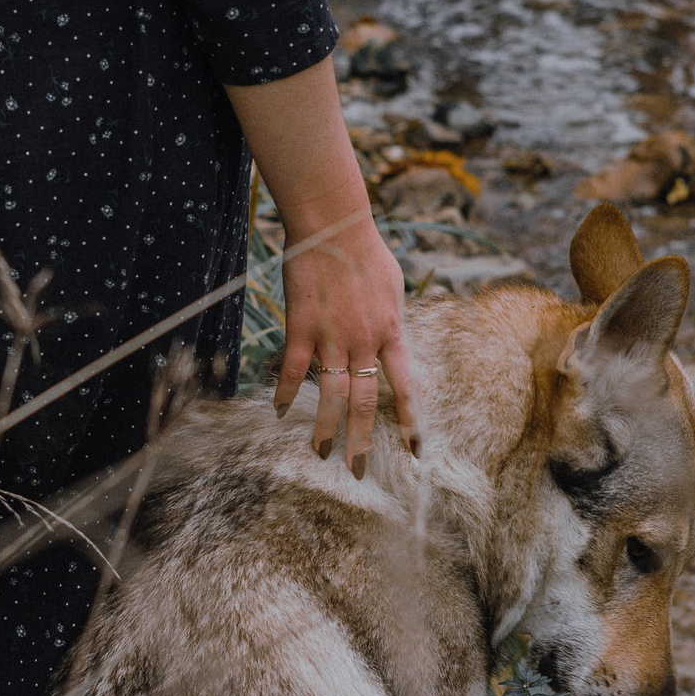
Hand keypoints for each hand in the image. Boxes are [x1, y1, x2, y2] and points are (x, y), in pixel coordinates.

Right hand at [221, 55, 422, 476]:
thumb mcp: (394, 287)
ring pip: (330, 395)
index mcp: (392, 333)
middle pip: (365, 403)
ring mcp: (332, 336)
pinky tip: (281, 411)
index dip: (410, 423)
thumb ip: (392, 320)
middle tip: (356, 471)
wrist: (335, 224)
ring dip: (325, 429)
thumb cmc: (366, 251)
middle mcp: (365, 342)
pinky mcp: (301, 326)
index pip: (405, 389)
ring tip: (321, 453)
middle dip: (361, 442)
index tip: (413, 452)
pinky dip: (286, 392)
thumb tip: (394, 338)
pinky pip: (293, 369)